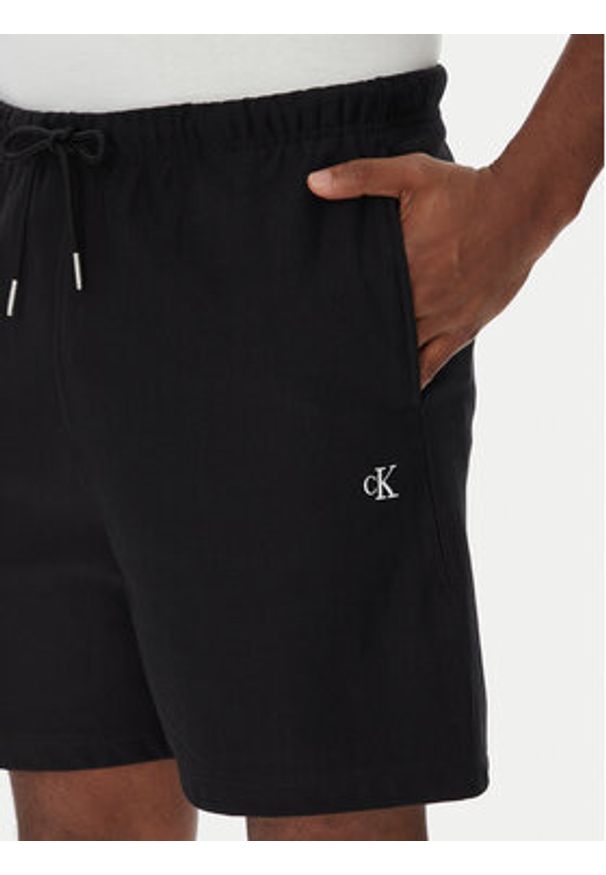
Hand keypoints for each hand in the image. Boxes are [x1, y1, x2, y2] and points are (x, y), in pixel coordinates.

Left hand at [307, 154, 549, 388]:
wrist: (521, 209)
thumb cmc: (465, 190)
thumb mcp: (413, 173)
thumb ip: (361, 177)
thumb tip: (313, 183)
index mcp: (402, 263)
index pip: (355, 294)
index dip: (330, 310)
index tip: (306, 323)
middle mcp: (420, 298)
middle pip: (374, 328)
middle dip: (349, 340)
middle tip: (317, 358)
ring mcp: (441, 318)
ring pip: (399, 352)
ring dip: (375, 363)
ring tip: (345, 380)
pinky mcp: (462, 330)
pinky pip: (432, 364)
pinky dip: (411, 379)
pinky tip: (390, 393)